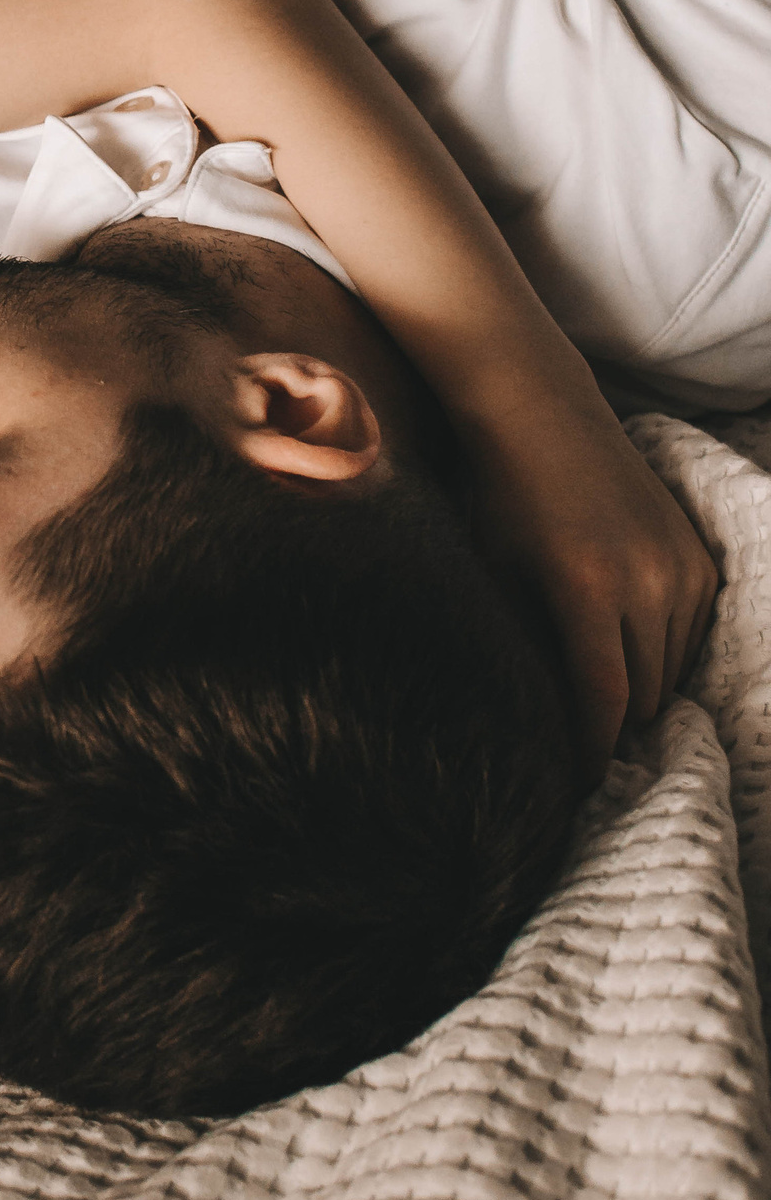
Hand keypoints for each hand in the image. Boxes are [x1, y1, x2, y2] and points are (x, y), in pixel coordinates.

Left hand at [465, 402, 717, 776]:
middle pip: (645, 694)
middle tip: (583, 744)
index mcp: (587, 588)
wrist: (544, 416)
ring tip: (603, 698)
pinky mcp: (699, 558)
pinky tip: (629, 650)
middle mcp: (646, 580)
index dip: (591, 750)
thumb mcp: (499, 576)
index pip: (604, 701)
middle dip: (615, 725)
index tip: (574, 783)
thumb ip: (528, 647)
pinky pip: (692, 634)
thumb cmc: (503, 498)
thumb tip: (538, 719)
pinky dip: (664, 652)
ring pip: (672, 669)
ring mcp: (680, 566)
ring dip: (642, 690)